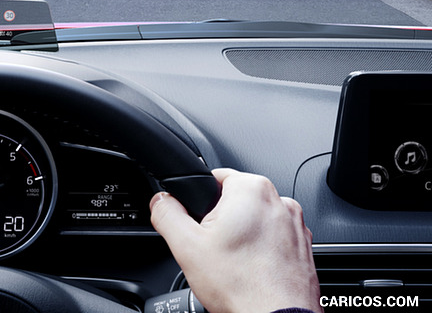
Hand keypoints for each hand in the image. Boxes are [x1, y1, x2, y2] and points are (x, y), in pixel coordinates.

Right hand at [149, 168, 320, 312]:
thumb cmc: (242, 287)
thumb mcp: (185, 246)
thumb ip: (166, 213)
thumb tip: (161, 201)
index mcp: (252, 188)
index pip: (214, 178)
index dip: (199, 204)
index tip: (200, 227)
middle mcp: (280, 201)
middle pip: (235, 201)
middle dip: (221, 222)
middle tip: (215, 250)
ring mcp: (296, 225)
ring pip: (255, 221)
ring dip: (243, 237)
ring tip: (235, 265)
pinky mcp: (304, 247)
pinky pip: (274, 239)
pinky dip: (262, 251)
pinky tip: (252, 272)